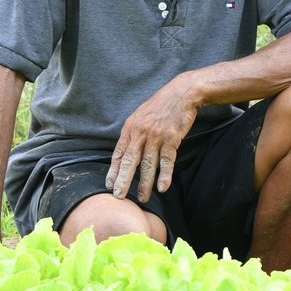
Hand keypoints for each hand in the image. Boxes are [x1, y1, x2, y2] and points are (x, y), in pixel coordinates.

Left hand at [109, 77, 201, 201]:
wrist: (181, 93)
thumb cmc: (161, 106)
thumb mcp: (141, 116)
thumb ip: (134, 133)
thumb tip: (127, 151)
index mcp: (130, 128)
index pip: (119, 153)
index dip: (114, 170)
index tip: (109, 184)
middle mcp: (140, 132)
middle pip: (130, 161)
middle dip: (124, 180)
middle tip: (119, 196)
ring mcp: (156, 135)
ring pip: (148, 164)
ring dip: (145, 183)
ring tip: (143, 197)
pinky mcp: (172, 138)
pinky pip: (167, 160)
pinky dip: (164, 174)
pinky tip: (162, 187)